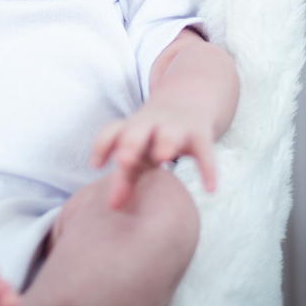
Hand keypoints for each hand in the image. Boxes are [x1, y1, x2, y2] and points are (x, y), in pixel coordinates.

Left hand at [90, 98, 215, 208]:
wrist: (190, 99)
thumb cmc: (154, 135)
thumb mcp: (140, 152)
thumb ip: (125, 177)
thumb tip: (113, 207)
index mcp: (132, 128)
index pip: (113, 131)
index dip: (102, 145)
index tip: (95, 165)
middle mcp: (151, 125)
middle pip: (137, 130)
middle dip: (130, 144)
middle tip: (123, 162)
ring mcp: (176, 127)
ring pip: (170, 133)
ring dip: (165, 143)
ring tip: (162, 158)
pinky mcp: (200, 134)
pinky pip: (205, 151)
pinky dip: (208, 169)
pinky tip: (210, 190)